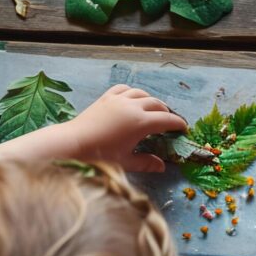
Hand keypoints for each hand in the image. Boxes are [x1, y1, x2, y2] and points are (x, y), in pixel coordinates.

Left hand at [66, 85, 186, 171]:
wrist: (72, 144)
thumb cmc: (99, 156)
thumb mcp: (125, 162)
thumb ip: (146, 163)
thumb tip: (161, 166)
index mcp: (141, 123)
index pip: (167, 120)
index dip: (178, 124)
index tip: (184, 129)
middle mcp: (133, 107)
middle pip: (157, 104)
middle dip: (166, 113)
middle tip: (170, 122)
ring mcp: (119, 100)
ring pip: (142, 94)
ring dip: (151, 101)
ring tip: (154, 110)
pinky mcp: (106, 98)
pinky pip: (125, 88)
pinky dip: (134, 93)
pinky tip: (133, 98)